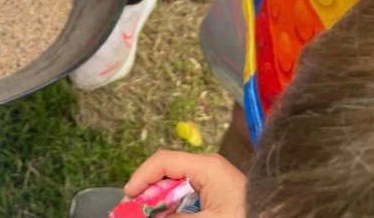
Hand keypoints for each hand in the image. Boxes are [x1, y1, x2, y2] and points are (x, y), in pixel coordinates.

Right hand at [124, 151, 245, 216]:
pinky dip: (176, 210)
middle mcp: (209, 169)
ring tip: (148, 213)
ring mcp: (215, 183)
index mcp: (206, 166)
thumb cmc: (245, 216)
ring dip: (162, 204)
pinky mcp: (219, 198)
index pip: (163, 161)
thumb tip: (146, 215)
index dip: (142, 177)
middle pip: (168, 174)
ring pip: (177, 189)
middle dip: (149, 193)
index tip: (128, 197)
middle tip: (134, 211)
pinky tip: (170, 215)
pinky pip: (190, 200)